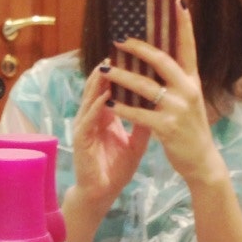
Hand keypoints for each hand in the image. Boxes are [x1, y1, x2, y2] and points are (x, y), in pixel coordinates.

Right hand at [62, 64, 149, 241]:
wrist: (102, 193)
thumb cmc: (116, 168)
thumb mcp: (136, 141)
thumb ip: (144, 121)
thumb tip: (160, 101)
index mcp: (105, 114)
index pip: (112, 85)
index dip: (121, 69)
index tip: (135, 52)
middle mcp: (92, 116)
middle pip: (99, 85)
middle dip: (109, 67)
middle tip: (121, 48)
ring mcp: (85, 126)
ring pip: (90, 98)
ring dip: (99, 82)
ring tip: (110, 64)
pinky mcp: (81, 140)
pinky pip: (88, 120)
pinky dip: (95, 107)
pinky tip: (104, 96)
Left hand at [105, 1, 224, 185]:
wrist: (201, 161)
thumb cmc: (190, 129)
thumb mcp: (188, 101)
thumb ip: (176, 81)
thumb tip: (157, 59)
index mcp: (193, 81)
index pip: (189, 47)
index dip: (184, 24)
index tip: (178, 2)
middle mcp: (187, 90)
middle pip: (162, 60)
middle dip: (138, 48)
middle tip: (117, 39)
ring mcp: (178, 109)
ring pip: (145, 86)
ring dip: (121, 76)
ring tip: (104, 70)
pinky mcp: (167, 127)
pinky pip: (139, 113)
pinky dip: (122, 107)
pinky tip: (108, 102)